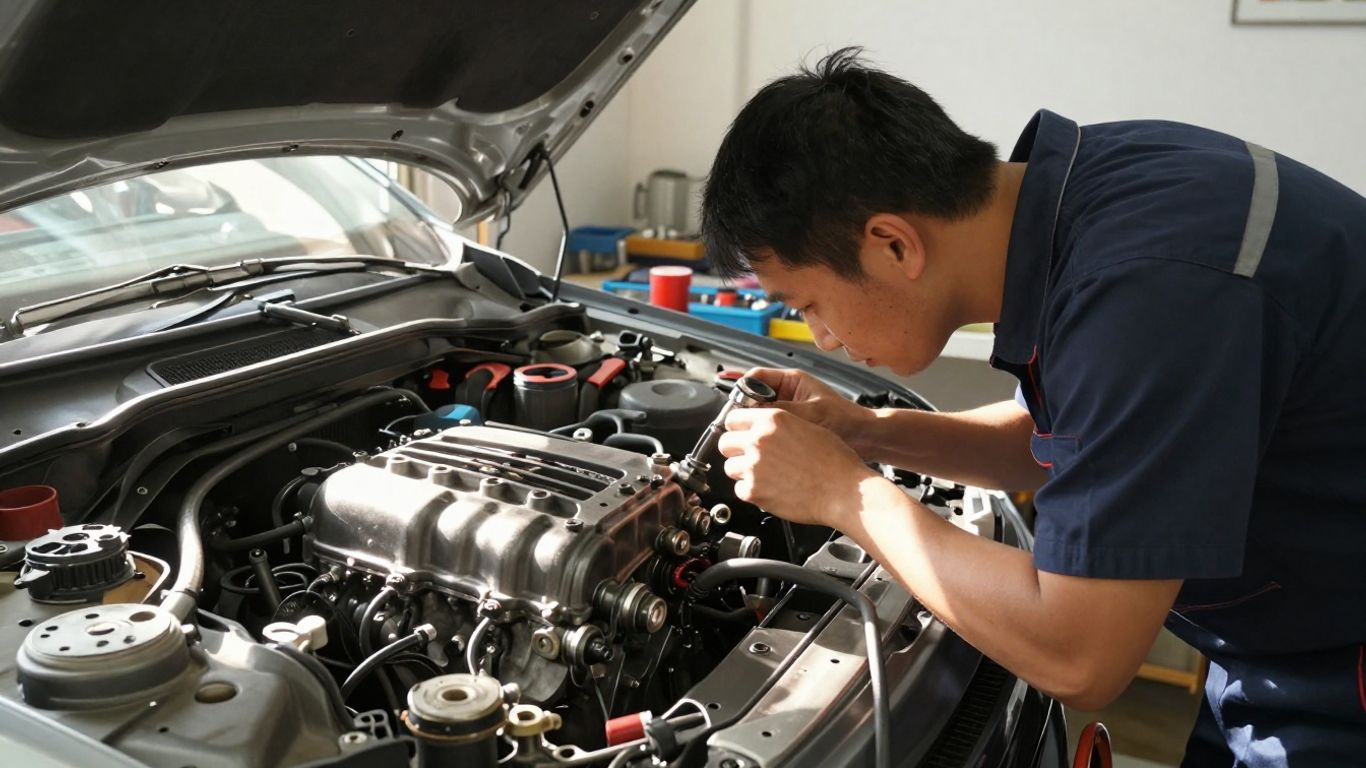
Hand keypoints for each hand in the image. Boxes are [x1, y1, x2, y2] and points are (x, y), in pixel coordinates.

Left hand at [717, 407, 879, 527]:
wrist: (845, 490)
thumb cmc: (835, 462)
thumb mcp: (808, 426)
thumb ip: (778, 425)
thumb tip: (762, 428)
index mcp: (772, 420)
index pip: (733, 418)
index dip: (737, 427)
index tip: (740, 433)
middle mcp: (759, 440)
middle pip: (725, 442)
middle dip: (736, 450)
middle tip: (750, 457)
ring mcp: (753, 466)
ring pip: (729, 467)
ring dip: (743, 471)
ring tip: (765, 475)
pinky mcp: (754, 491)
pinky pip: (740, 489)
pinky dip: (751, 491)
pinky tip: (770, 488)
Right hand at [745, 368, 872, 450]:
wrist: (864, 438)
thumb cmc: (846, 420)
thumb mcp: (811, 413)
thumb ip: (781, 411)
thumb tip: (753, 414)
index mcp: (792, 380)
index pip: (757, 377)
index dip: (742, 388)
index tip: (734, 404)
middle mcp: (788, 393)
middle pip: (754, 396)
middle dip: (745, 408)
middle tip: (737, 423)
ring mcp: (788, 410)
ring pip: (760, 414)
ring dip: (754, 423)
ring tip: (748, 434)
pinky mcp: (790, 427)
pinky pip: (769, 428)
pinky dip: (763, 434)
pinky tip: (760, 444)